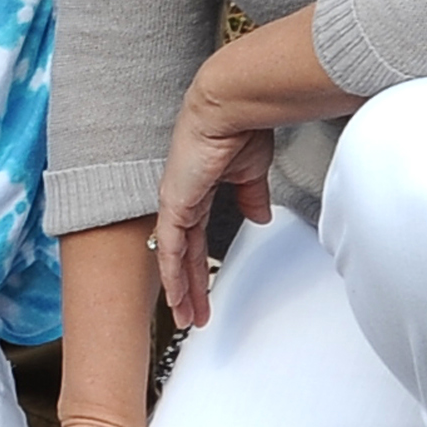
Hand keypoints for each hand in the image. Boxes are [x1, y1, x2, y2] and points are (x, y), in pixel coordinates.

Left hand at [150, 93, 273, 330]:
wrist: (229, 109)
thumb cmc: (239, 128)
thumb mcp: (250, 172)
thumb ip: (251, 197)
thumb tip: (258, 216)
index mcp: (198, 191)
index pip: (197, 239)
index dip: (201, 266)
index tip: (207, 289)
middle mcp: (182, 199)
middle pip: (182, 255)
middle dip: (190, 288)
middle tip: (193, 315)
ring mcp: (174, 203)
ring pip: (173, 258)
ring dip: (180, 290)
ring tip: (186, 317)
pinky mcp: (173, 204)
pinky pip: (168, 248)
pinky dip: (172, 274)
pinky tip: (176, 296)